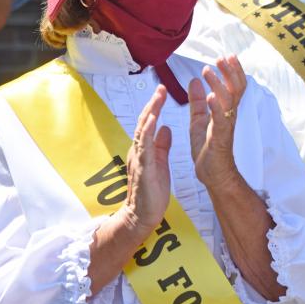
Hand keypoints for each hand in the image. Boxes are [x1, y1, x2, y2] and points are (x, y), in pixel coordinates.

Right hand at [123, 85, 171, 235]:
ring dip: (150, 113)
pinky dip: (148, 132)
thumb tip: (166, 128)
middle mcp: (138, 151)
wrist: (142, 216)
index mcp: (144, 150)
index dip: (155, 107)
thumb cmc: (150, 193)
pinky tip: (153, 120)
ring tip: (158, 97)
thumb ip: (161, 145)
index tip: (162, 92)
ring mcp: (138, 159)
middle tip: (161, 87)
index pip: (148, 124)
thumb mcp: (160, 163)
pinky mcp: (142, 168)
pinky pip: (144, 147)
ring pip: (142, 131)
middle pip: (144, 123)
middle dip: (152, 104)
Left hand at [188, 55, 245, 188]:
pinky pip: (220, 121)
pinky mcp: (220, 139)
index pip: (233, 86)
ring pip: (228, 101)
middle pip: (236, 89)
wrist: (212, 174)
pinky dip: (216, 108)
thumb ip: (197, 101)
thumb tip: (195, 81)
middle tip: (222, 58)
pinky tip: (210, 97)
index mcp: (225, 111)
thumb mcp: (199, 120)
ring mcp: (226, 127)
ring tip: (208, 71)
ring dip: (219, 84)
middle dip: (230, 72)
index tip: (226, 56)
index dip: (232, 71)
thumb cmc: (208, 148)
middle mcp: (229, 116)